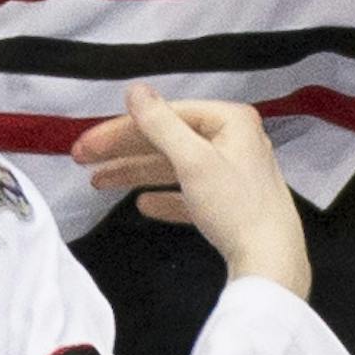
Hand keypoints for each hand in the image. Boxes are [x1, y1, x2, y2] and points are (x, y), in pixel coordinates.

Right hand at [73, 87, 310, 298]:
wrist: (273, 264)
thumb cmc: (235, 206)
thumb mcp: (193, 161)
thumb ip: (160, 124)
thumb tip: (134, 90)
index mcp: (229, 121)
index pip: (165, 116)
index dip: (123, 129)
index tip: (88, 144)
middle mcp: (233, 140)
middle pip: (168, 140)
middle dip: (124, 152)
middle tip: (82, 160)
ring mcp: (233, 173)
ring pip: (175, 167)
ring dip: (137, 173)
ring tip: (99, 182)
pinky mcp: (231, 205)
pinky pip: (190, 193)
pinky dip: (166, 196)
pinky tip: (144, 204)